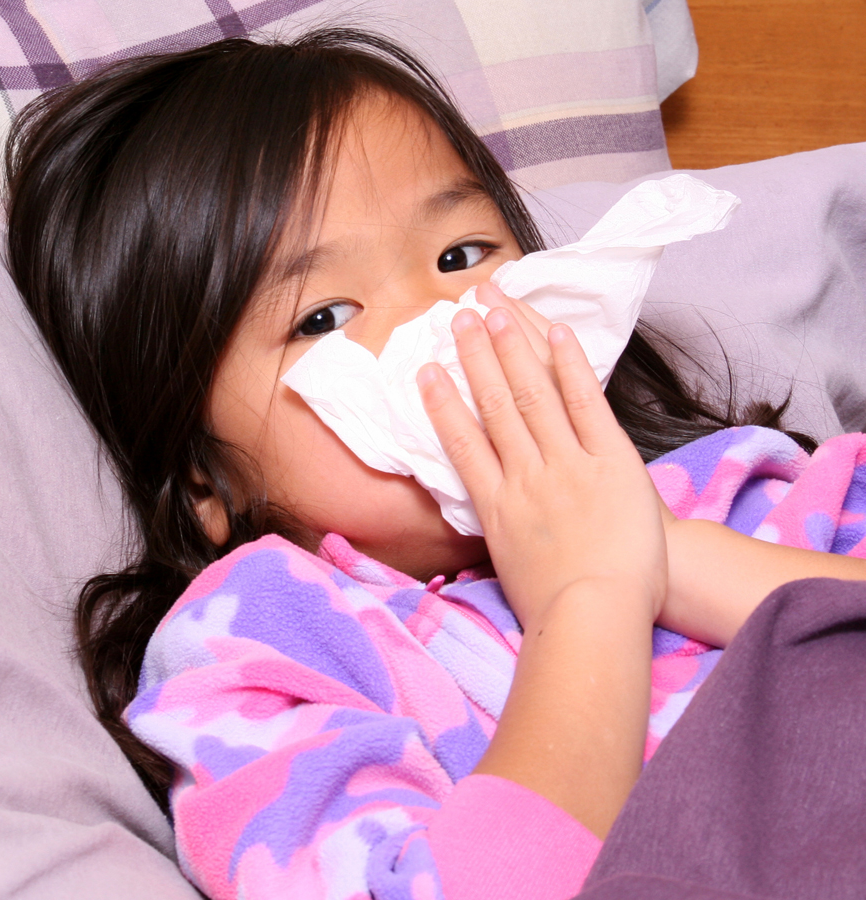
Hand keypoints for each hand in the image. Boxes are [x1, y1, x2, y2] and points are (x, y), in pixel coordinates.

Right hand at [417, 293, 666, 631]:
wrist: (599, 618)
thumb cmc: (554, 605)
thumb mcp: (510, 568)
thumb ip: (500, 529)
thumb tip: (491, 510)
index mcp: (497, 507)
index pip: (463, 444)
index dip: (443, 404)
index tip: (427, 372)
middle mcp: (525, 477)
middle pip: (495, 407)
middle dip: (475, 359)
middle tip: (459, 319)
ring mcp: (567, 466)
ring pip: (533, 397)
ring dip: (511, 351)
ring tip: (492, 313)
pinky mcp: (610, 463)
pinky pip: (587, 406)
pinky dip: (570, 367)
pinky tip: (554, 333)